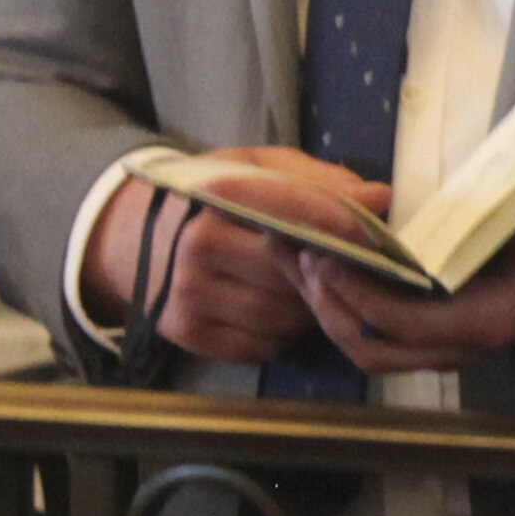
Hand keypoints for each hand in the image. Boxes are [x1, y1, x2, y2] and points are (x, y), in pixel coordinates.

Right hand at [84, 153, 356, 365]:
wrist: (134, 234)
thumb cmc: (216, 197)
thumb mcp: (259, 168)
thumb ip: (320, 180)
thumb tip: (380, 197)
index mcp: (219, 195)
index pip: (297, 216)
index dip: (343, 230)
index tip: (375, 238)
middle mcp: (198, 244)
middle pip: (293, 276)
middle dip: (326, 278)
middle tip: (345, 272)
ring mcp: (187, 292)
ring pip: (281, 316)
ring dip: (306, 310)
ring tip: (309, 291)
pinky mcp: (183, 330)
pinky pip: (257, 347)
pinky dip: (280, 336)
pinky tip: (279, 313)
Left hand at [293, 187, 514, 376]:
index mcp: (486, 323)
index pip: (408, 324)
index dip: (363, 297)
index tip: (331, 258)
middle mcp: (455, 348)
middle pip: (372, 349)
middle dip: (329, 307)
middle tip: (301, 257)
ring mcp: (435, 347)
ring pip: (362, 347)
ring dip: (321, 308)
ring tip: (290, 260)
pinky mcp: (419, 335)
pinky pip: (366, 333)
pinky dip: (333, 306)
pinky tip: (308, 270)